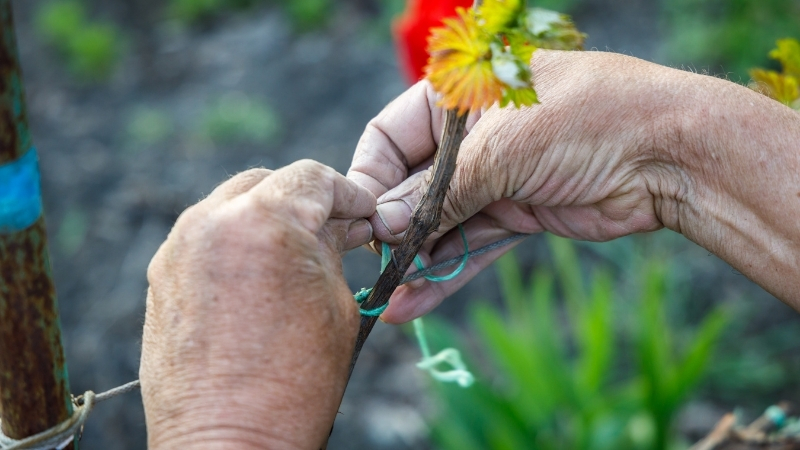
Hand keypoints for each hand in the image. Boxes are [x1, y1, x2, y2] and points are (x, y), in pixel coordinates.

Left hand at [140, 161, 375, 448]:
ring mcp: (180, 246)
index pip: (312, 177)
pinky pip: (206, 237)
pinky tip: (257, 275)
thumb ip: (333, 249)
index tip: (361, 213)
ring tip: (293, 254)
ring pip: (231, 205)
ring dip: (266, 218)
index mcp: (267, 221)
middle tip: (331, 230)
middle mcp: (214, 221)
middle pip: (267, 182)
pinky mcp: (161, 274)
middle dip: (303, 200)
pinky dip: (235, 242)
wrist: (228, 440)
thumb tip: (339, 225)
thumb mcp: (336, 303)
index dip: (347, 193)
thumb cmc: (295, 383)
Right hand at [348, 49, 799, 321]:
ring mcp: (495, 176)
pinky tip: (414, 303)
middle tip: (372, 268)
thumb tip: (380, 225)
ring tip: (385, 297)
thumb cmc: (584, 120)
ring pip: (440, 222)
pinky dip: (446, 272)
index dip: (370, 177)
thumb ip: (437, 193)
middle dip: (391, 227)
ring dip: (415, 259)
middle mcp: (472, 136)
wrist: (668, 154)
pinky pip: (470, 245)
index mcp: (458, 96)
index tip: (357, 219)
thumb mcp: (500, 149)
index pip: (390, 135)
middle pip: (412, 184)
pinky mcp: (517, 213)